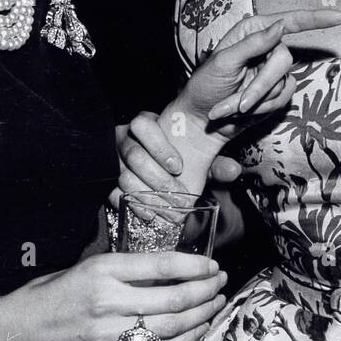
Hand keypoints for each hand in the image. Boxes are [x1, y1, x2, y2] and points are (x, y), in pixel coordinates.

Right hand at [0, 251, 229, 340]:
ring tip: (216, 304)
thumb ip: (124, 270)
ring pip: (169, 326)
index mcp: (103, 269)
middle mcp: (107, 300)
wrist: (12, 333)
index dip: (195, 265)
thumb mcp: (86, 267)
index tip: (212, 264)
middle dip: (205, 290)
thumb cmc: (48, 294)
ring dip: (200, 315)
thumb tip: (168, 268)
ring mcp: (106, 333)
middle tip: (220, 283)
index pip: (162, 264)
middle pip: (172, 297)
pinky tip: (195, 330)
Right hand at [110, 114, 241, 208]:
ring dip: (146, 195)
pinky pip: (112, 192)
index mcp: (147, 125)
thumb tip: (233, 170)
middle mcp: (126, 139)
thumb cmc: (179, 161)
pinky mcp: (107, 181)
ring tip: (166, 212)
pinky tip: (149, 216)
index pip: (142, 124)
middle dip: (157, 179)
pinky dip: (131, 206)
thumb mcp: (197, 159)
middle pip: (134, 155)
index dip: (159, 146)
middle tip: (178, 197)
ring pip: (122, 175)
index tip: (178, 166)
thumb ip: (213, 163)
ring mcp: (113, 160)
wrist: (158, 175)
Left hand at [182, 9, 340, 125]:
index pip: (290, 21)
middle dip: (261, 85)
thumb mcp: (224, 62)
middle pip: (284, 60)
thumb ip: (253, 43)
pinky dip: (262, 107)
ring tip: (233, 106)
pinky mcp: (277, 90)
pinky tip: (244, 110)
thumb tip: (281, 26)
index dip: (316, 19)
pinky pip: (284, 97)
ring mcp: (273, 70)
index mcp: (253, 31)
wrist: (202, 118)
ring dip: (257, 99)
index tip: (340, 17)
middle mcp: (267, 47)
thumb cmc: (205, 86)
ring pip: (284, 82)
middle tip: (240, 103)